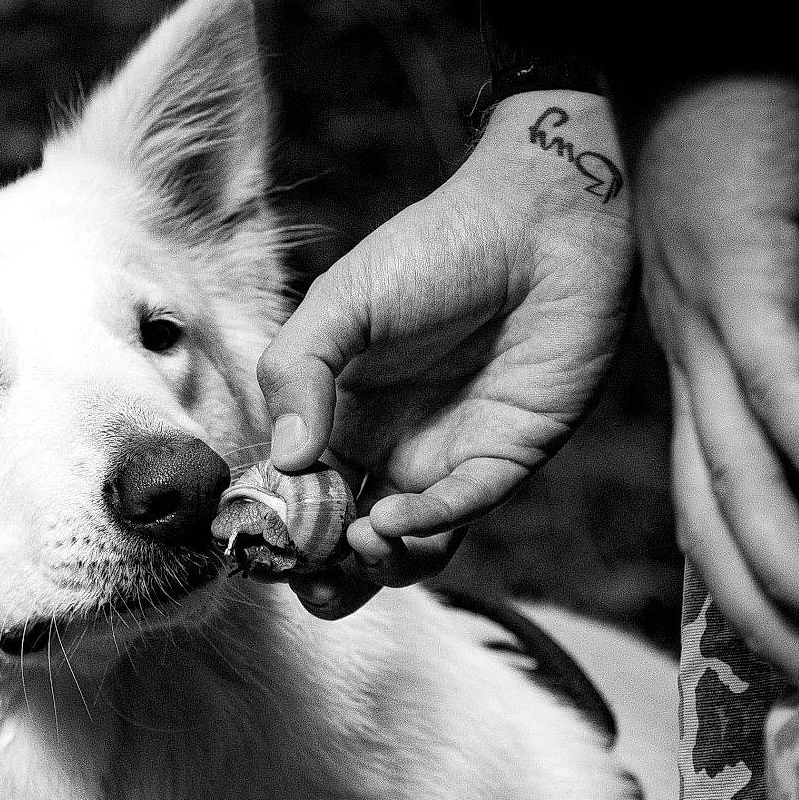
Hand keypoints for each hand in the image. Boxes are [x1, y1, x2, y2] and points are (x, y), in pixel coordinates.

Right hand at [258, 91, 633, 617]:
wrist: (542, 223)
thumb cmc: (436, 247)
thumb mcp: (342, 302)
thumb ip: (296, 373)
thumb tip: (283, 460)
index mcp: (337, 411)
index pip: (296, 491)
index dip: (275, 526)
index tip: (257, 544)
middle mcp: (387, 444)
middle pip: (343, 537)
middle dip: (320, 571)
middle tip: (305, 577)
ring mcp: (445, 458)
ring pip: (403, 547)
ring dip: (374, 565)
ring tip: (356, 542)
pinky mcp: (503, 460)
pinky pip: (459, 515)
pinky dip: (422, 530)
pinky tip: (391, 519)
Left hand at [636, 75, 798, 686]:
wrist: (682, 66)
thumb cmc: (716, 178)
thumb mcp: (737, 286)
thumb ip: (766, 360)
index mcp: (689, 377)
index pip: (703, 506)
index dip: (736, 589)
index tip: (777, 664)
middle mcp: (689, 369)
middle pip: (712, 513)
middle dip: (757, 606)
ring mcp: (707, 325)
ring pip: (737, 463)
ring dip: (786, 551)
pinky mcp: (742, 268)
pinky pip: (775, 367)